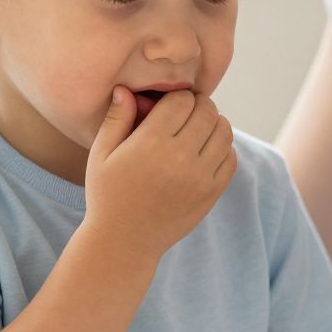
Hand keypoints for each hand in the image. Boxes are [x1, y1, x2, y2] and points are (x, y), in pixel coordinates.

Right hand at [83, 88, 237, 254]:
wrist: (124, 242)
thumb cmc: (107, 194)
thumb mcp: (101, 155)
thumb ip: (116, 119)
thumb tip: (125, 89)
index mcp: (150, 143)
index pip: (182, 100)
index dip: (178, 98)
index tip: (170, 105)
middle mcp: (179, 158)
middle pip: (207, 112)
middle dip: (198, 106)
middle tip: (187, 112)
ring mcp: (199, 177)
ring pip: (224, 132)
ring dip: (214, 124)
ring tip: (198, 129)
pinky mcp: (211, 193)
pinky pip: (230, 158)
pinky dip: (223, 148)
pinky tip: (206, 151)